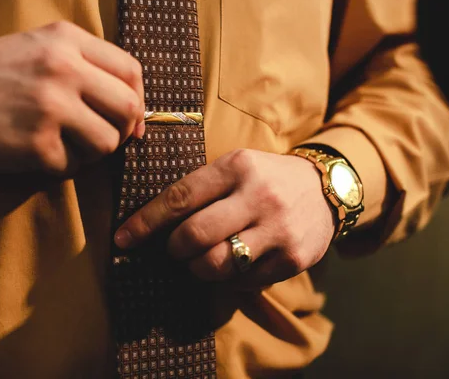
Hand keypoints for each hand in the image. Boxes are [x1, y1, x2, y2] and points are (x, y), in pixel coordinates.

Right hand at [0, 21, 144, 174]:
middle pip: (127, 108)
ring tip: (69, 144)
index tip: (131, 119)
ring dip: (93, 151)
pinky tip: (41, 152)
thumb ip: (87, 63)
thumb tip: (133, 106)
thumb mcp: (40, 45)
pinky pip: (74, 166)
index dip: (139, 100)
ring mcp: (50, 107)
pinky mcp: (36, 144)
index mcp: (67, 40)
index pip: (130, 71)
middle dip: (123, 130)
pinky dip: (62, 165)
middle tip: (104, 136)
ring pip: (107, 143)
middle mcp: (63, 69)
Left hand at [114, 149, 335, 286]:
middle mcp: (260, 197)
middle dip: (173, 249)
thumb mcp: (235, 166)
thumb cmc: (264, 178)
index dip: (145, 222)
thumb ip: (199, 188)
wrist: (325, 189)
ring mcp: (279, 231)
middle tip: (174, 248)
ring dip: (196, 268)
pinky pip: (241, 282)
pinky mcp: (292, 259)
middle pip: (194, 237)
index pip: (179, 198)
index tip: (122, 239)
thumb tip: (150, 224)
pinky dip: (226, 278)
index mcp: (238, 167)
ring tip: (200, 258)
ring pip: (215, 265)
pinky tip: (233, 263)